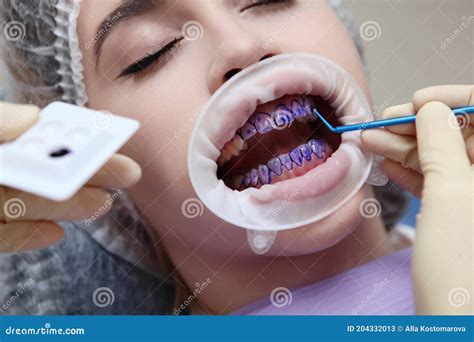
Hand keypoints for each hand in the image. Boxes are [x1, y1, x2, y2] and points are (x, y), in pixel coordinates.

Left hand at [0, 102, 141, 252]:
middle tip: (128, 174)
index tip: (107, 137)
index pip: (32, 137)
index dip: (70, 136)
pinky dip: (28, 237)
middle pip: (39, 172)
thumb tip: (31, 116)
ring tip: (103, 205)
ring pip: (27, 204)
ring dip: (68, 206)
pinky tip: (54, 234)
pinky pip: (2, 237)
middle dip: (85, 173)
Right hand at [362, 85, 472, 313]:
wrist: (455, 322)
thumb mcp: (451, 194)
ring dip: (405, 147)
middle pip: (462, 135)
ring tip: (369, 140)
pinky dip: (409, 171)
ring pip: (444, 158)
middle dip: (420, 125)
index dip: (456, 100)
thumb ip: (440, 144)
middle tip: (381, 122)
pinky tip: (383, 162)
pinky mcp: (459, 213)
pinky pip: (437, 182)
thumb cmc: (462, 263)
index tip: (419, 100)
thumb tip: (429, 110)